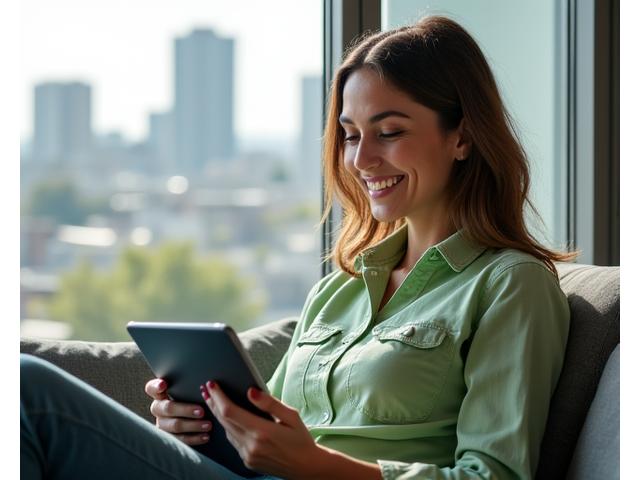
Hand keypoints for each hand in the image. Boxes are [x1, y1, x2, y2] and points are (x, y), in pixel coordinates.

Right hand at [145, 378, 211, 445]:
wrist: (194, 419)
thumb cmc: (191, 399)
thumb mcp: (189, 392)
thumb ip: (190, 387)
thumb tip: (207, 383)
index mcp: (160, 395)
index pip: (151, 388)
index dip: (155, 386)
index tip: (163, 384)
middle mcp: (159, 409)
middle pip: (168, 408)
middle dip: (186, 410)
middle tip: (201, 411)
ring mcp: (162, 425)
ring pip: (175, 425)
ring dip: (193, 425)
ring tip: (208, 425)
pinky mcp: (169, 438)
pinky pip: (180, 439)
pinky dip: (194, 438)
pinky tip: (205, 436)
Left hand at [200, 381, 320, 478]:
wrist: (306, 467)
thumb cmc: (301, 439)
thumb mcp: (291, 416)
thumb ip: (269, 403)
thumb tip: (250, 391)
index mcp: (262, 431)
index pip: (230, 411)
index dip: (218, 397)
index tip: (212, 385)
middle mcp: (251, 445)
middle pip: (224, 420)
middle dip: (213, 403)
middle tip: (206, 389)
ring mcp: (248, 455)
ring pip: (226, 431)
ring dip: (218, 415)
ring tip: (213, 401)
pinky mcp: (247, 462)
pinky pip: (233, 441)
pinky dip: (228, 428)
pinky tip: (228, 419)